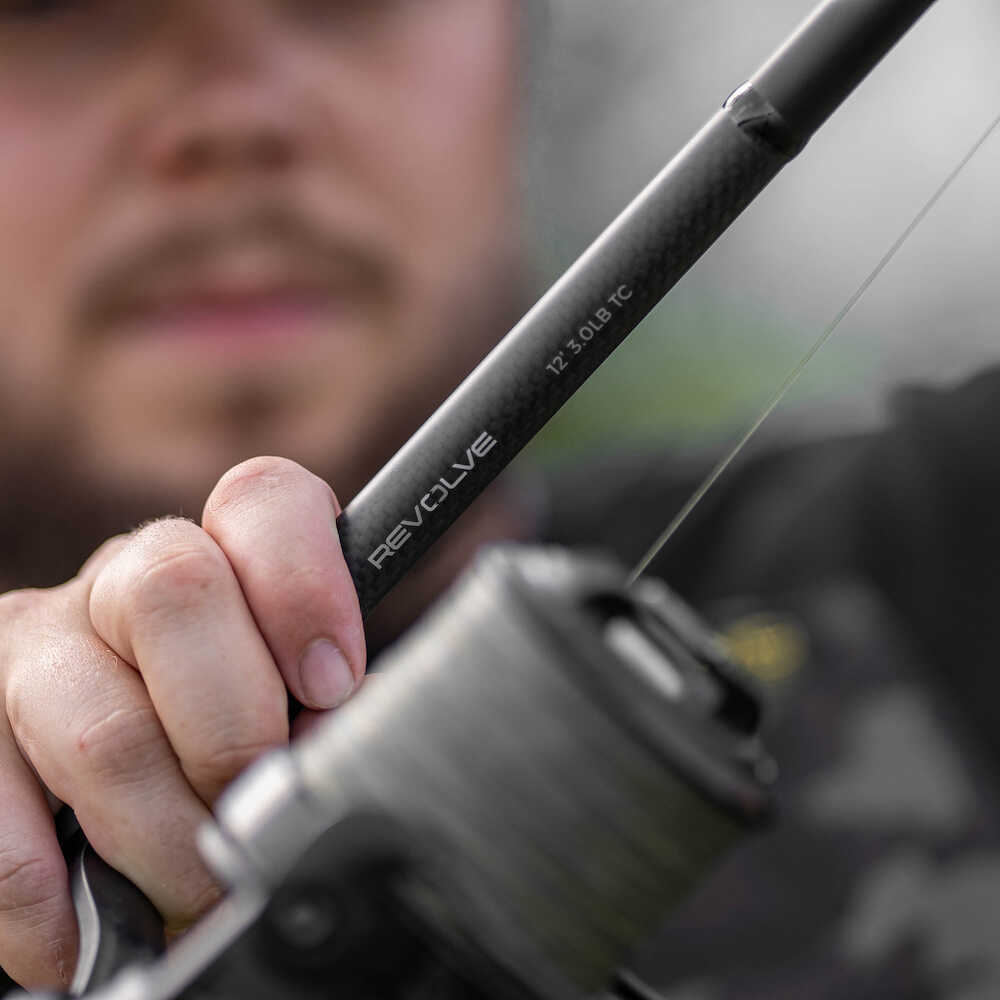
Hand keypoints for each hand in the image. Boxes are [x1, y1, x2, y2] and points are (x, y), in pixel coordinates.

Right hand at [0, 457, 365, 988]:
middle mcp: (122, 580)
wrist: (109, 775)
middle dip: (234, 728)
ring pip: (101, 724)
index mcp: (221, 555)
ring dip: (161, 837)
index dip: (304, 585)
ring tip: (196, 891)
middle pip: (176, 590)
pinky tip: (81, 929)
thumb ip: (313, 710)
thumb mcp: (281, 704)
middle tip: (255, 812)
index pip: (262, 502)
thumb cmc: (222, 736)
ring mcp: (36, 642)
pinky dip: (46, 892)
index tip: (331, 686)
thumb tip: (325, 757)